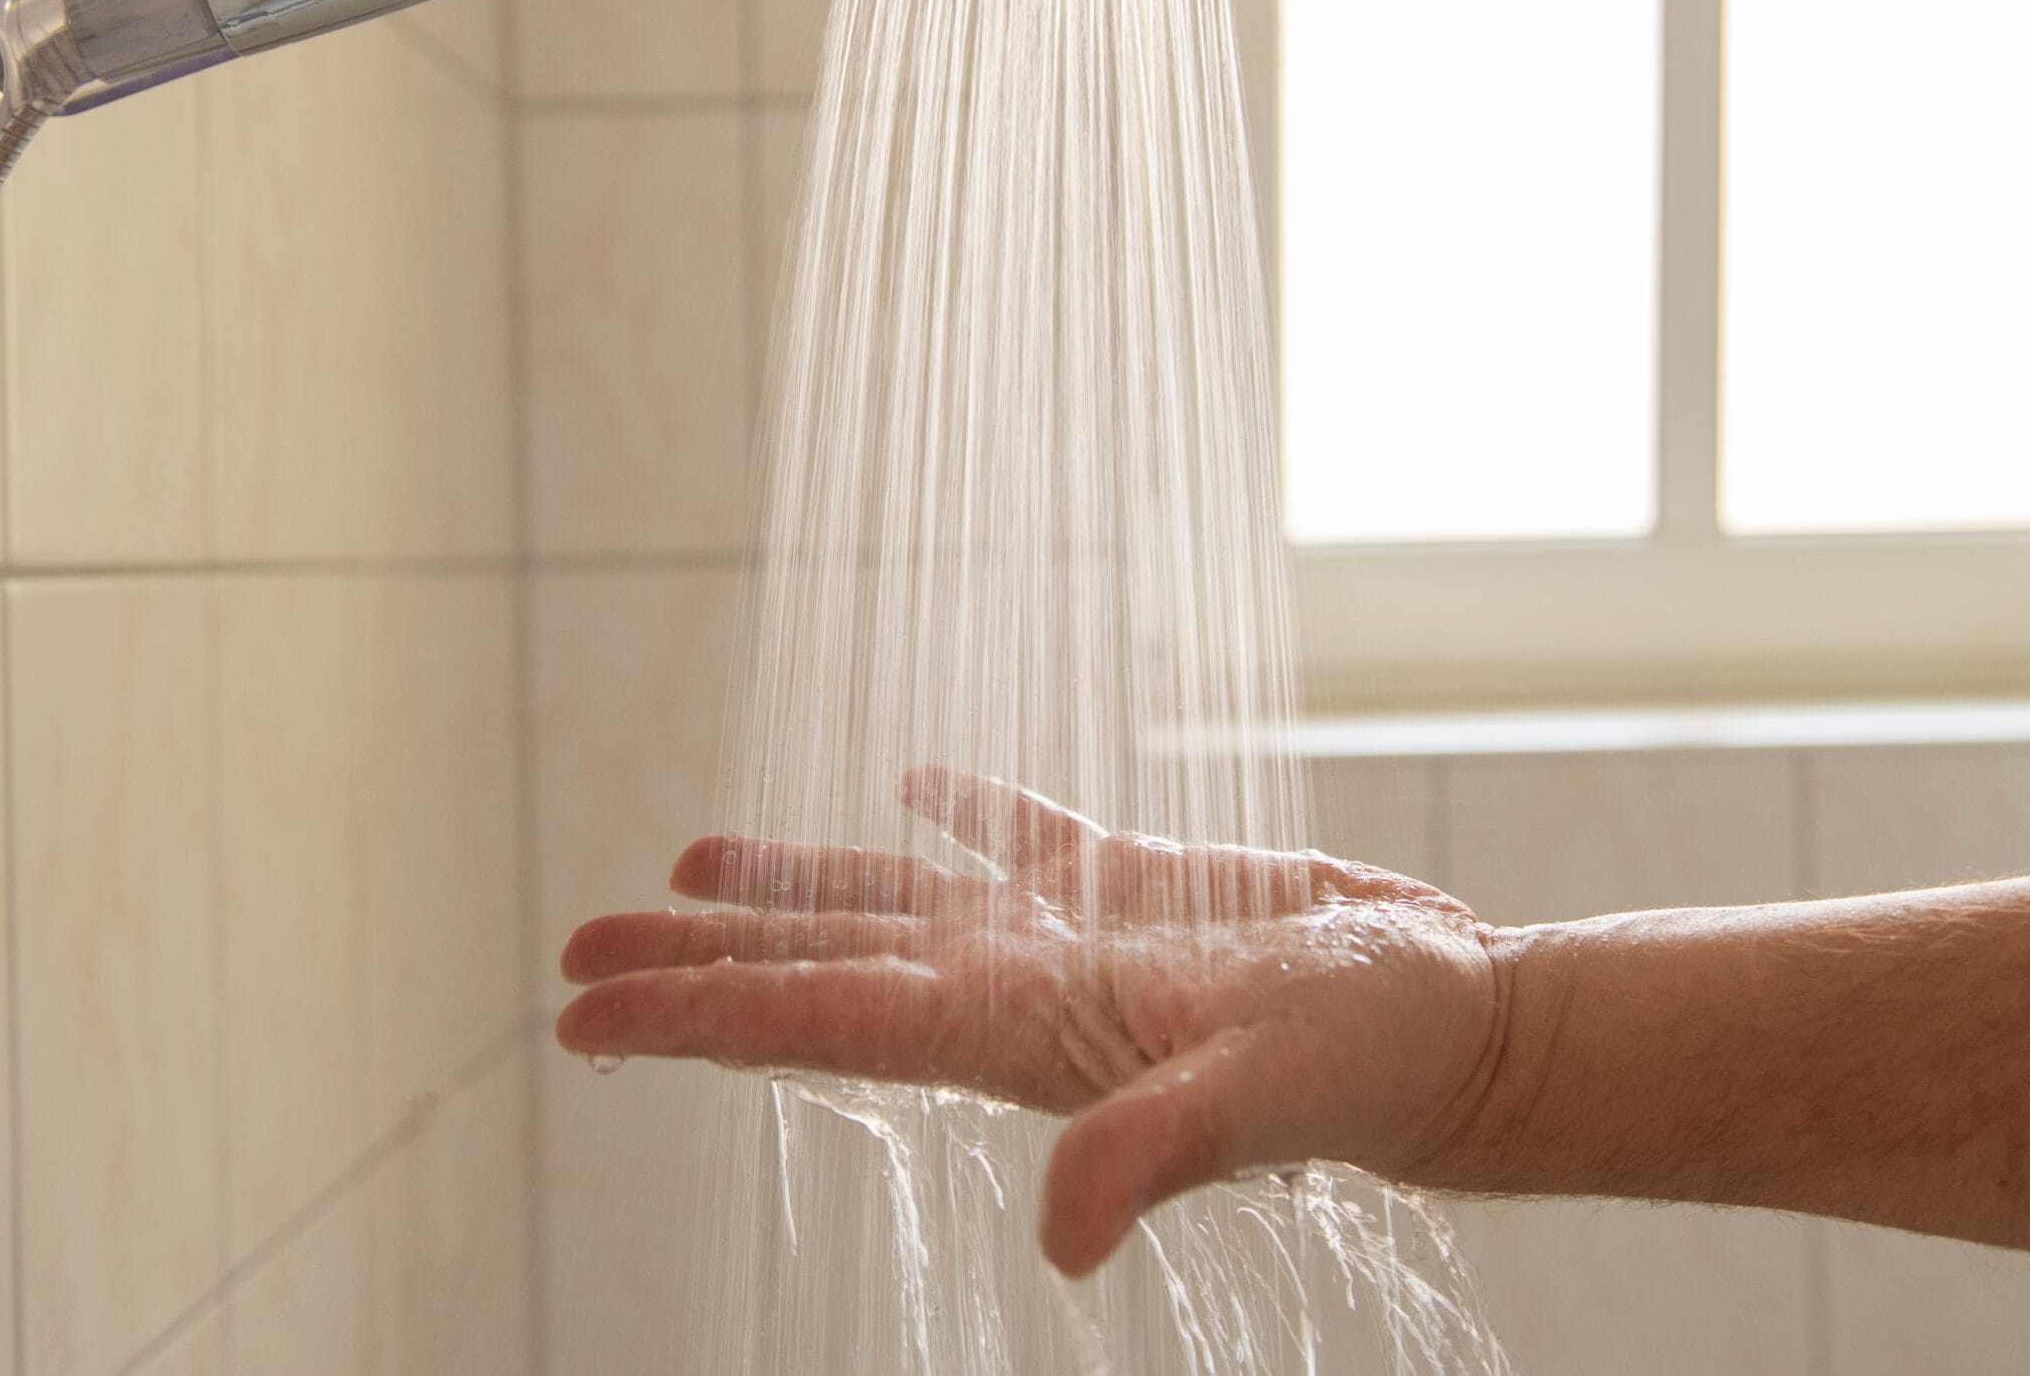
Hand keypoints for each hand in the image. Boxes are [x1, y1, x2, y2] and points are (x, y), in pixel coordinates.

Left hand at [556, 766, 1512, 1275]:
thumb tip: (1055, 1239)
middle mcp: (1016, 988)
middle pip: (820, 968)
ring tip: (685, 867)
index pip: (824, 1018)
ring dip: (786, 889)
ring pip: (890, 905)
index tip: (584, 1014)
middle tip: (579, 952)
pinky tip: (911, 789)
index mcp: (1019, 1030)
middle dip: (698, 963)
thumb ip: (1156, 1149)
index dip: (699, 1014)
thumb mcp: (1265, 1094)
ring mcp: (1065, 939)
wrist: (1450, 1029)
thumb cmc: (1363, 1062)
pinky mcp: (1130, 887)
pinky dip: (957, 815)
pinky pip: (1015, 840)